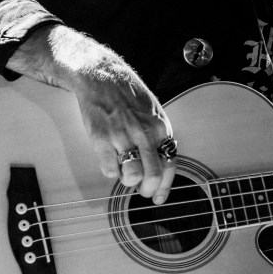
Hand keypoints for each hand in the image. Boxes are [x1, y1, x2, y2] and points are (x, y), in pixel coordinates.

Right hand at [8, 25, 175, 202]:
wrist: (102, 76)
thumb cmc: (128, 95)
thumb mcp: (153, 112)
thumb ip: (158, 137)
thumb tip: (161, 164)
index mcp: (160, 127)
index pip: (170, 164)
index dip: (165, 185)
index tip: (159, 197)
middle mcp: (144, 133)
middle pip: (153, 174)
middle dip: (148, 189)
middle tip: (141, 189)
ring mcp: (123, 136)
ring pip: (133, 176)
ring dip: (129, 181)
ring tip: (125, 172)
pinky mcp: (101, 139)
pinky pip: (109, 169)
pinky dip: (111, 172)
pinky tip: (110, 163)